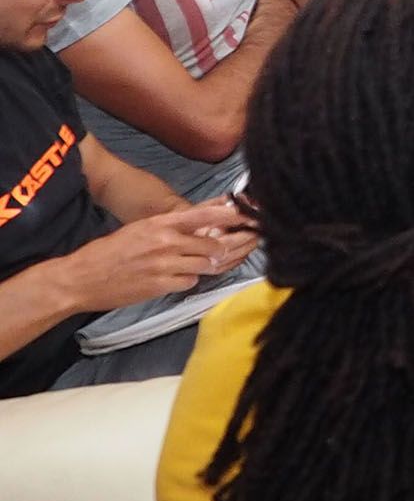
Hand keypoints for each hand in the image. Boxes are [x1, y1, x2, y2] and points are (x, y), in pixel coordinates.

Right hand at [58, 201, 254, 311]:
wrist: (81, 278)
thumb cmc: (108, 252)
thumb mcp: (139, 229)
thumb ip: (169, 227)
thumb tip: (197, 223)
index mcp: (159, 224)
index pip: (203, 215)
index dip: (229, 215)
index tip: (246, 216)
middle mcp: (165, 242)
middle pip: (212, 244)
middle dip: (224, 248)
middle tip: (229, 248)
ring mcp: (165, 265)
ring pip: (206, 264)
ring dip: (208, 265)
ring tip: (202, 263)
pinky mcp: (161, 286)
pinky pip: (190, 282)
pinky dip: (189, 280)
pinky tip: (178, 278)